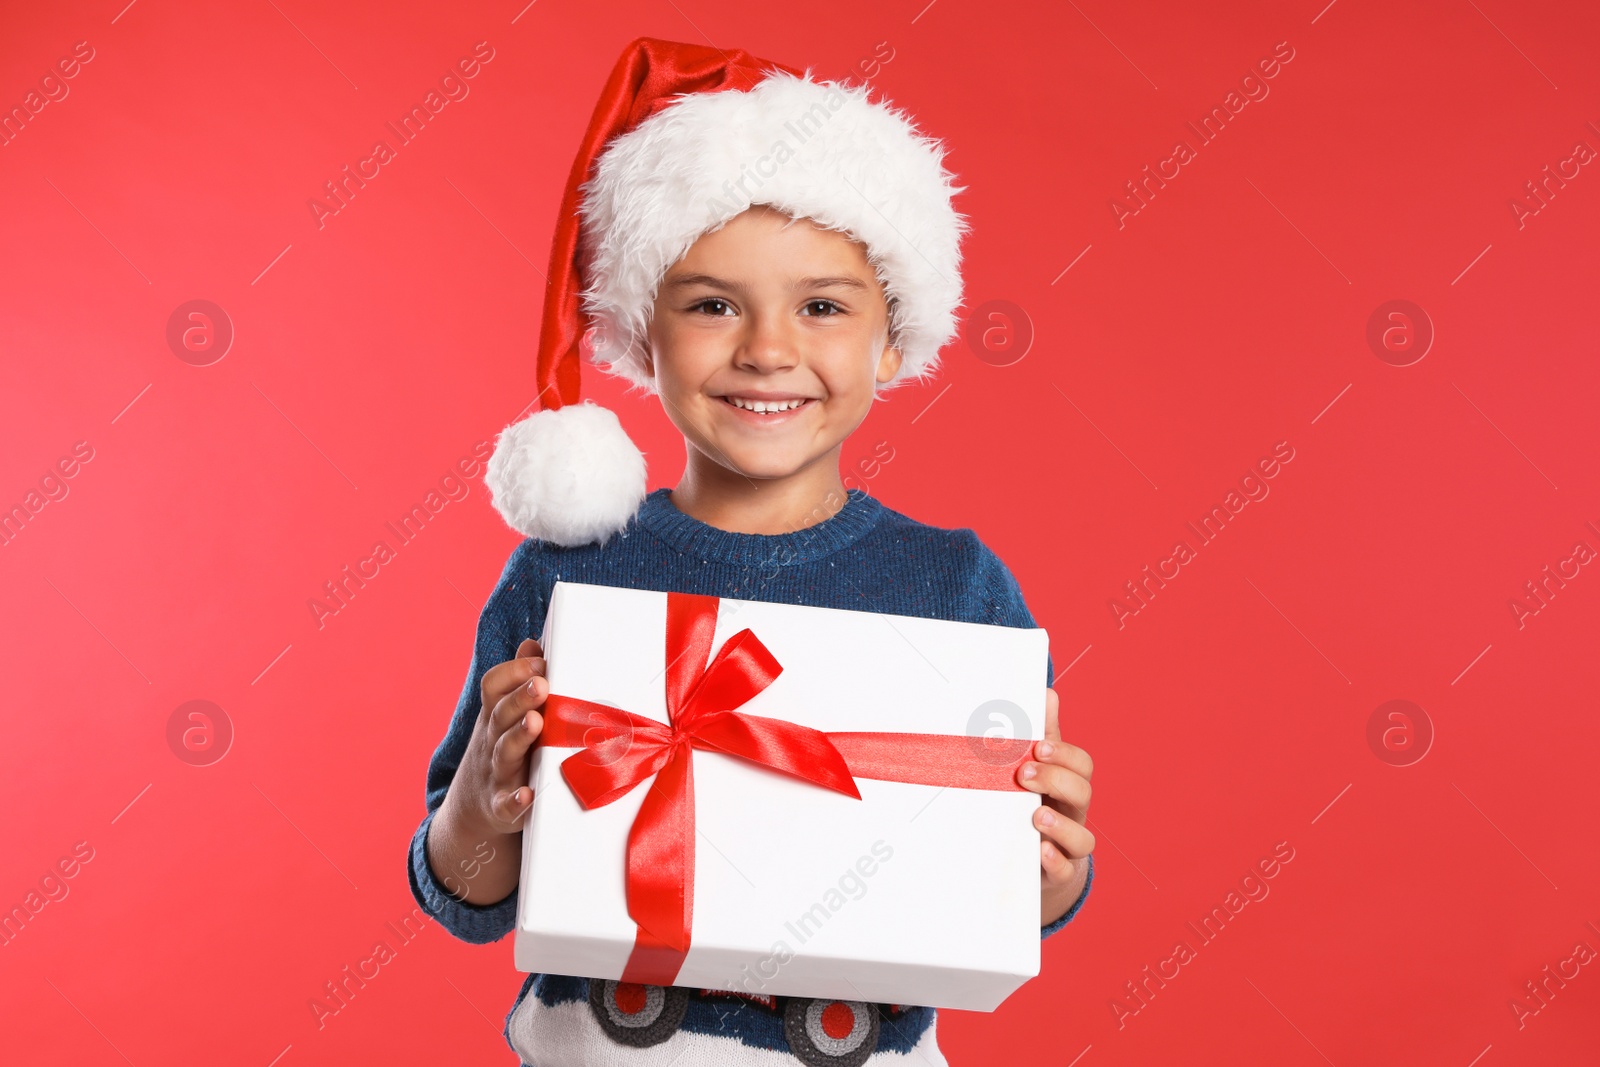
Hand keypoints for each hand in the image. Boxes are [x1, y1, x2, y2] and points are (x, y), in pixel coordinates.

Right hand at [445, 637, 548, 836]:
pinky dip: (516, 801)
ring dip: (519, 737)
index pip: (493, 686)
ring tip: (535, 724)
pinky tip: (528, 795)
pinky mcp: (502, 808)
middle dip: (520, 698)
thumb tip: (534, 644)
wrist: (472, 810)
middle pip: (501, 715)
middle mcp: (492, 741)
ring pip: (505, 752)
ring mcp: (496, 774)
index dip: (513, 673)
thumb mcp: (503, 714)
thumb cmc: (499, 749)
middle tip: (541, 684)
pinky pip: (507, 805)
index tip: (540, 663)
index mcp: (494, 716)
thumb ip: (518, 681)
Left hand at [1018, 687, 1094, 922]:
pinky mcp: (1056, 874)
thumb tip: (1047, 693)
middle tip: (1024, 776)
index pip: (1081, 765)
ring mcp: (1067, 846)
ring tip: (1036, 817)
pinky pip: (1063, 872)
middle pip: (1083, 794)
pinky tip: (1040, 852)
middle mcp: (1074, 814)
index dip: (1064, 755)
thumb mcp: (1040, 770)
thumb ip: (1043, 736)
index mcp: (1069, 785)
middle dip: (1056, 781)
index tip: (1037, 747)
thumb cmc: (1037, 804)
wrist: (1037, 864)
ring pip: (1082, 838)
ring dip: (1061, 825)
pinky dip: (1054, 863)